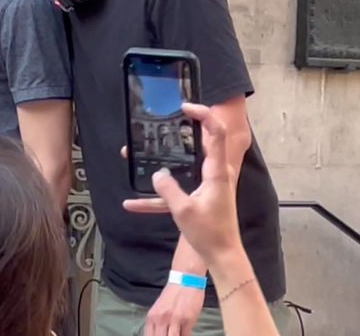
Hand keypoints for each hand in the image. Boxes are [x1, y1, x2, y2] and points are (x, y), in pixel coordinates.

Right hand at [123, 103, 244, 263]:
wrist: (223, 254)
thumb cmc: (209, 233)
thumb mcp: (183, 211)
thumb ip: (167, 190)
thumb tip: (156, 173)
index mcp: (216, 173)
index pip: (215, 134)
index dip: (204, 115)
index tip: (186, 107)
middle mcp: (216, 173)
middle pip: (207, 140)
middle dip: (191, 125)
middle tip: (171, 118)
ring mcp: (211, 182)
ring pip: (195, 157)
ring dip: (178, 149)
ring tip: (156, 144)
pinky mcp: (205, 192)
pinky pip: (185, 179)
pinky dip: (165, 184)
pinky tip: (136, 202)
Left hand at [145, 282, 203, 335]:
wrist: (185, 279)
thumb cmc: (172, 293)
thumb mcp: (159, 308)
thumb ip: (157, 322)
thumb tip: (159, 334)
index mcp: (152, 316)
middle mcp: (161, 319)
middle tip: (169, 334)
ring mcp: (174, 320)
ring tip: (177, 333)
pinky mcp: (188, 320)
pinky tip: (184, 333)